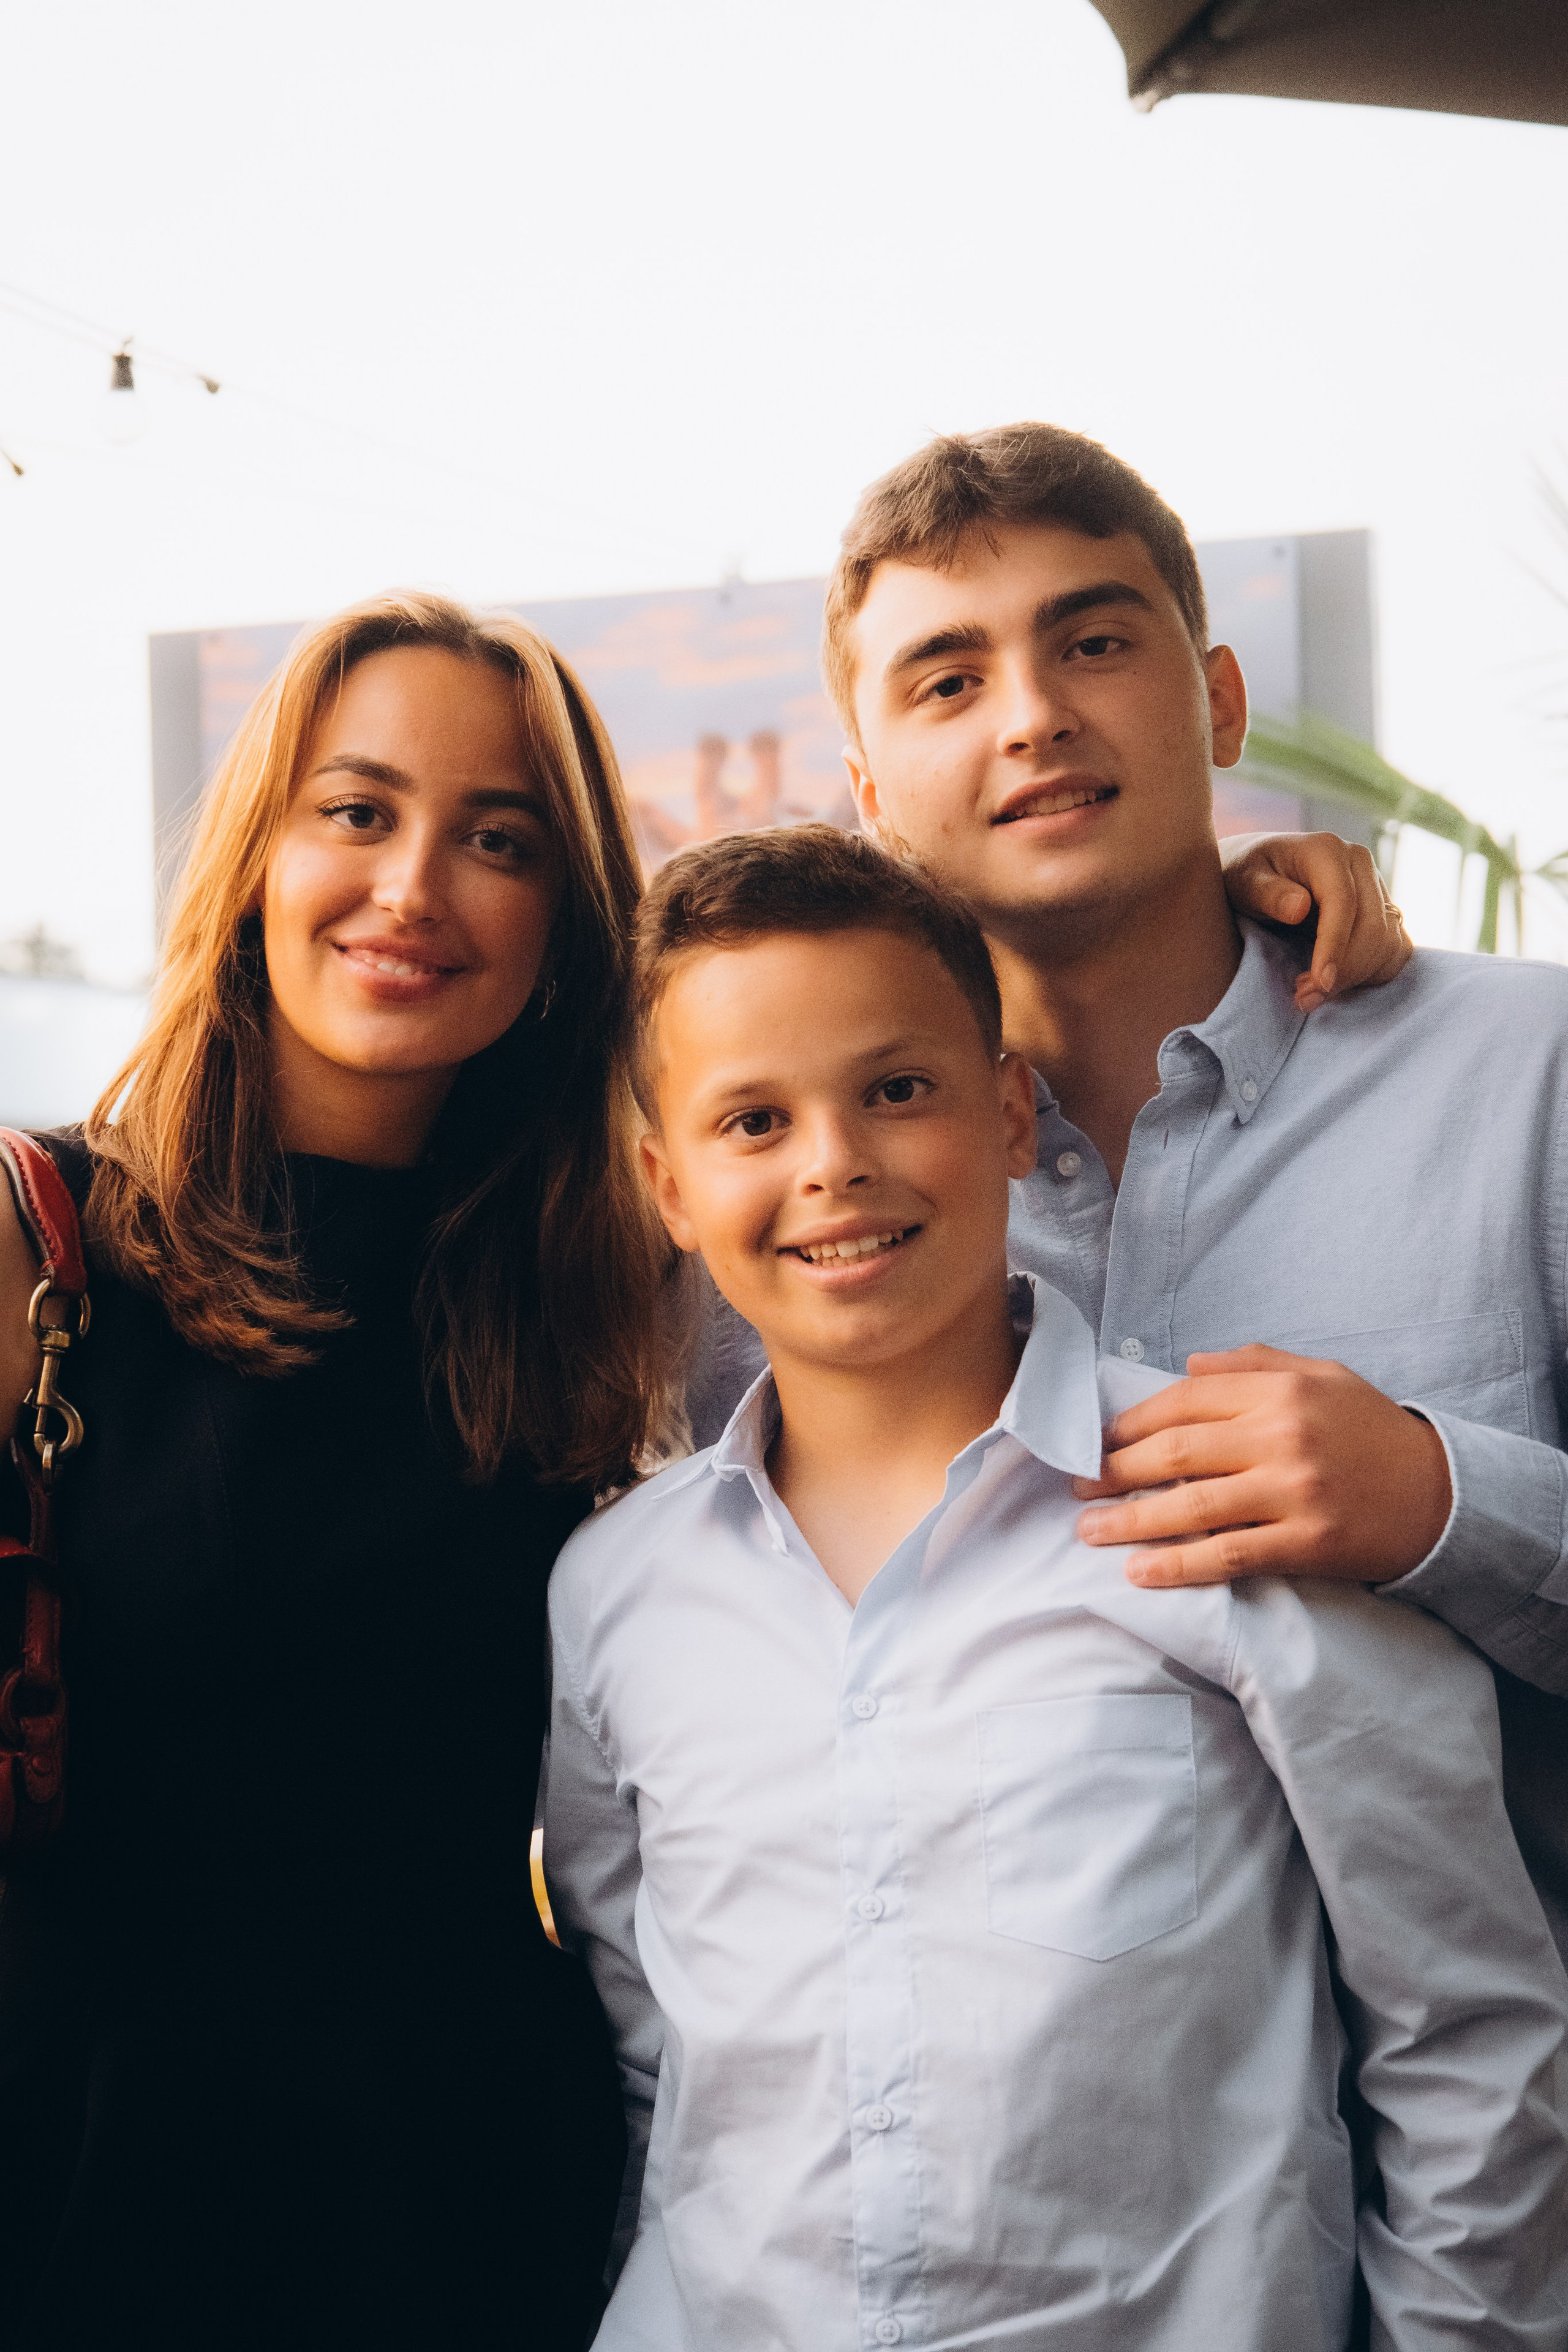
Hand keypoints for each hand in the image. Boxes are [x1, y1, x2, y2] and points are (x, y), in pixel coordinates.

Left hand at [1072, 1345, 1452, 1587]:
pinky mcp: (1305, 1542)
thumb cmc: (1370, 1431)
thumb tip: (1189, 1366)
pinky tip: (1140, 1572)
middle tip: (1075, 1485)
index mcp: (1278, 1390)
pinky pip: (1228, 1556)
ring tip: (1088, 1530)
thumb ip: (1253, 1365)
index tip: (1094, 1441)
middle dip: (1114, 1471)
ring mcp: (1292, 1492)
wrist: (1442, 1495)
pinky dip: (1179, 1566)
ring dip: (1130, 1521)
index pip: (1182, 1402)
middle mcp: (1280, 1436)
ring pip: (1191, 1507)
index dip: (1129, 1423)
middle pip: (1174, 1453)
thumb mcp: (1321, 1377)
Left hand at [1218, 832, 1412, 1013]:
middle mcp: (1359, 863)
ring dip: (1356, 977)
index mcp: (1327, 851)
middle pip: (1372, 926)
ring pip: (1388, 941)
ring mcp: (1375, 886)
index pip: (1343, 902)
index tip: (1320, 983)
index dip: (1335, 946)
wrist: (1259, 870)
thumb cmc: (1246, 876)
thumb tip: (1299, 908)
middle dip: (1343, 970)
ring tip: (1311, 993)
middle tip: (1304, 998)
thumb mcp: (1243, 881)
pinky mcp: (1382, 909)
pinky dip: (1371, 974)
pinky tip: (1337, 984)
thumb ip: (1267, 894)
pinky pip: (1395, 948)